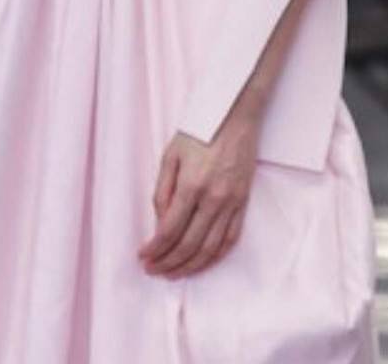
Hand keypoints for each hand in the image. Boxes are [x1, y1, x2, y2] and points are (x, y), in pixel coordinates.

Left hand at [138, 117, 257, 280]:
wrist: (235, 115)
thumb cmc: (199, 130)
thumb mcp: (171, 154)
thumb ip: (163, 190)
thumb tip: (160, 222)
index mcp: (192, 184)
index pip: (170, 229)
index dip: (155, 248)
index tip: (143, 256)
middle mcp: (213, 198)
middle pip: (189, 244)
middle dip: (168, 262)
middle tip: (154, 271)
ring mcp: (231, 203)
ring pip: (210, 248)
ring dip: (190, 266)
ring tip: (173, 273)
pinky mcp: (244, 203)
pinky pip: (230, 239)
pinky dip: (215, 257)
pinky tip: (202, 263)